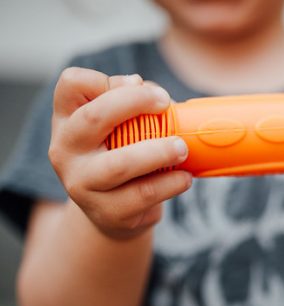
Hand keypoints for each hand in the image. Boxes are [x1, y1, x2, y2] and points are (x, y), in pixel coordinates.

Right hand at [48, 67, 191, 239]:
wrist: (111, 214)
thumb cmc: (119, 158)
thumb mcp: (115, 130)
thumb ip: (128, 105)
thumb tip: (145, 87)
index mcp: (66, 121)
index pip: (72, 84)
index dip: (105, 79)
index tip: (137, 83)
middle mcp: (65, 150)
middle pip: (94, 117)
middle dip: (135, 103)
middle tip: (166, 103)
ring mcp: (82, 184)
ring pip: (120, 164)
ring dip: (159, 152)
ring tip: (182, 148)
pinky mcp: (107, 212)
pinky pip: (144, 194)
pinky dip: (171, 183)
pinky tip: (185, 177)